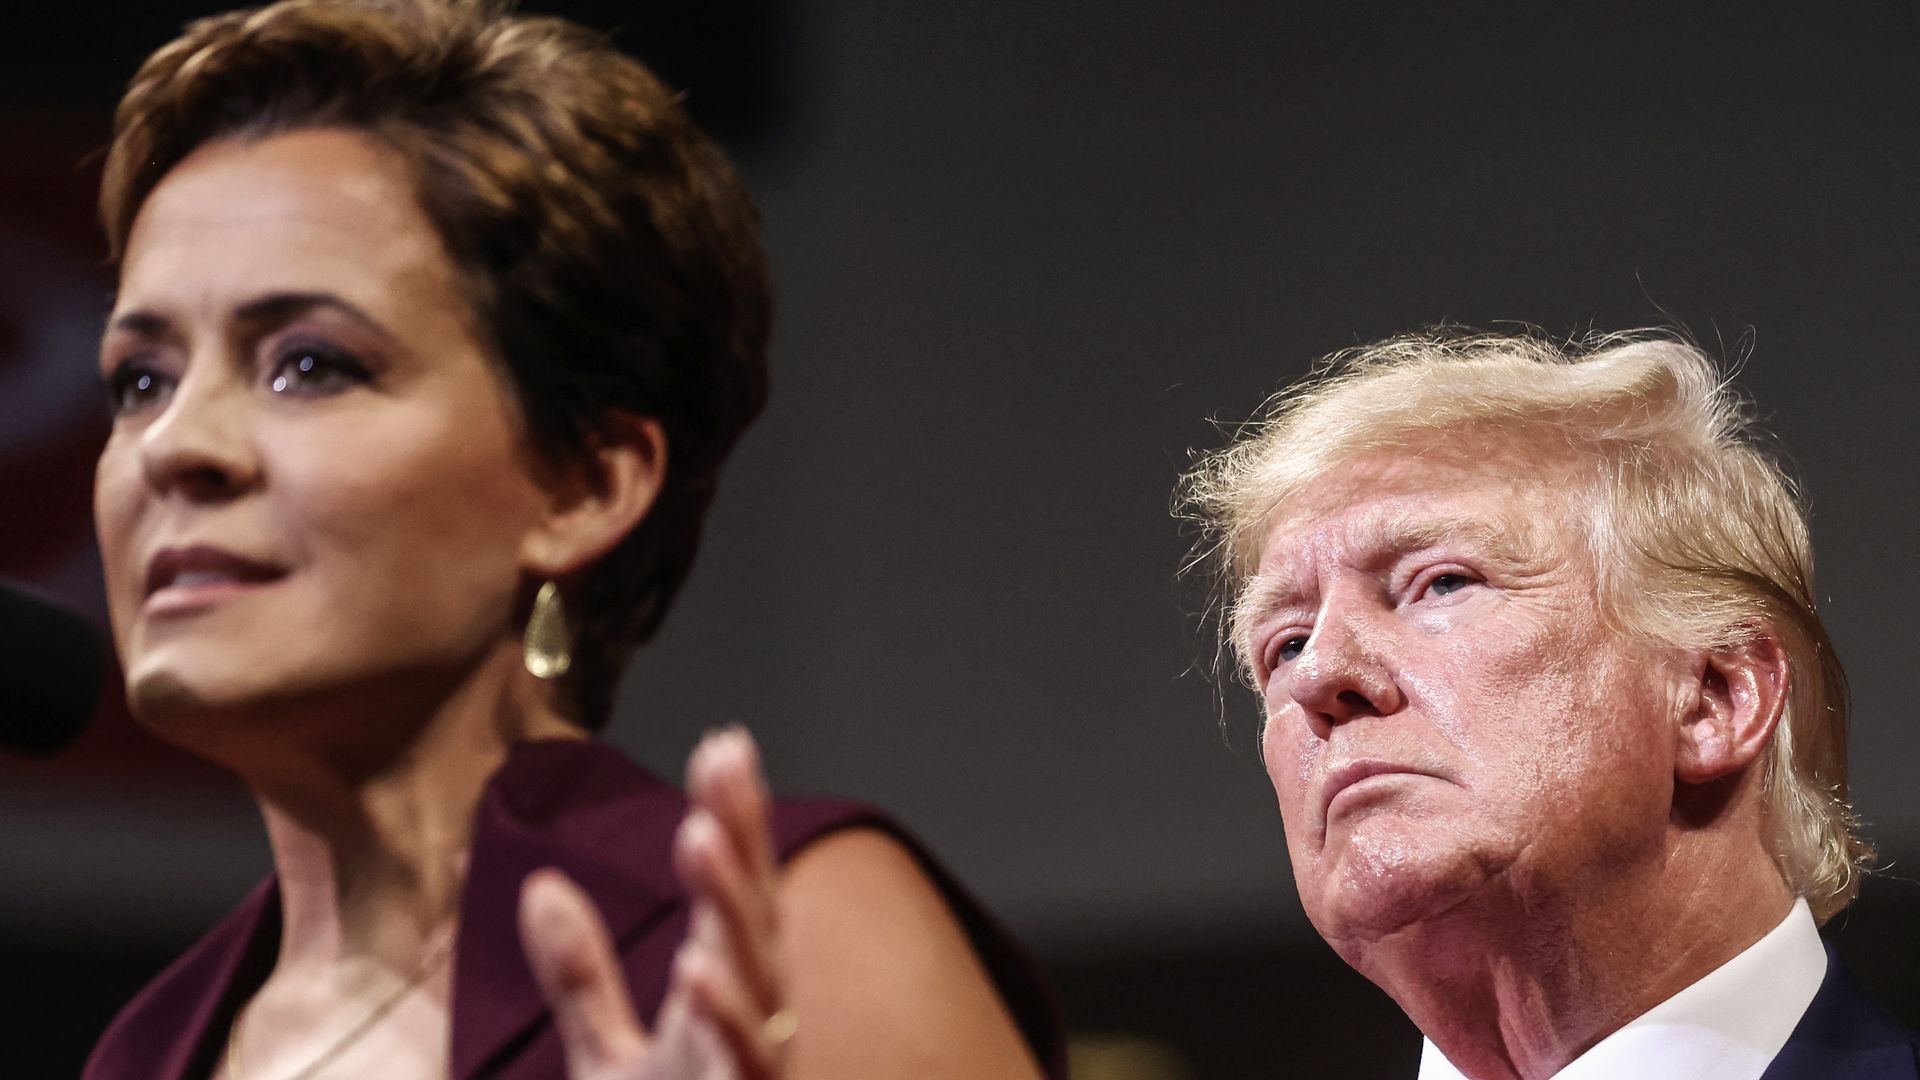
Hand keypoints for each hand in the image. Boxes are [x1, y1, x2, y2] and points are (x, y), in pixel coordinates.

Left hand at [519, 728, 790, 1079]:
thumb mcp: (607, 1060)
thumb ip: (581, 978)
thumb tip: (541, 887)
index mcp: (726, 1002)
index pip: (736, 894)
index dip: (736, 820)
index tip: (724, 744)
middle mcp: (754, 1028)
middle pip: (757, 917)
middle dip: (744, 837)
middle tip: (724, 761)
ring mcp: (753, 1072)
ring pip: (758, 980)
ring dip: (733, 907)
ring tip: (704, 836)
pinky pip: (746, 1063)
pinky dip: (727, 1016)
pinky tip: (702, 967)